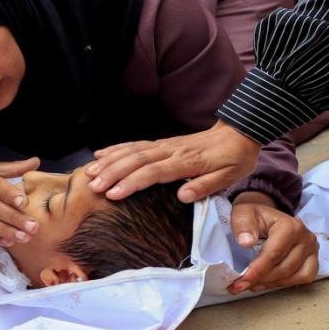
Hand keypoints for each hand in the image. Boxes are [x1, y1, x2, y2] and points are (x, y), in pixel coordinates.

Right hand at [85, 120, 260, 202]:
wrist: (238, 132)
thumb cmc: (234, 159)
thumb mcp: (229, 177)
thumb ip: (205, 186)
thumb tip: (182, 196)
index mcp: (187, 162)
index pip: (154, 173)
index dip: (131, 183)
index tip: (113, 194)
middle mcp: (171, 150)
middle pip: (136, 160)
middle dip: (112, 173)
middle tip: (93, 186)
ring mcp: (164, 144)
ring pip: (131, 150)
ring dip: (109, 161)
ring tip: (90, 172)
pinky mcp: (161, 142)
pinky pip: (135, 144)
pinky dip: (116, 148)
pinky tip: (101, 155)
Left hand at [227, 192, 318, 294]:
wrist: (263, 214)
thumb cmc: (253, 214)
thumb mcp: (242, 213)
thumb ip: (243, 225)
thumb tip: (246, 243)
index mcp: (290, 226)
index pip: (274, 254)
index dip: (257, 270)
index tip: (241, 281)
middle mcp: (306, 238)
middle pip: (284, 268)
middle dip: (261, 280)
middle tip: (239, 286)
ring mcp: (312, 250)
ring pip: (294, 276)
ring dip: (271, 284)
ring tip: (251, 285)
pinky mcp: (312, 260)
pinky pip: (302, 278)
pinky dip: (284, 283)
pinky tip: (266, 282)